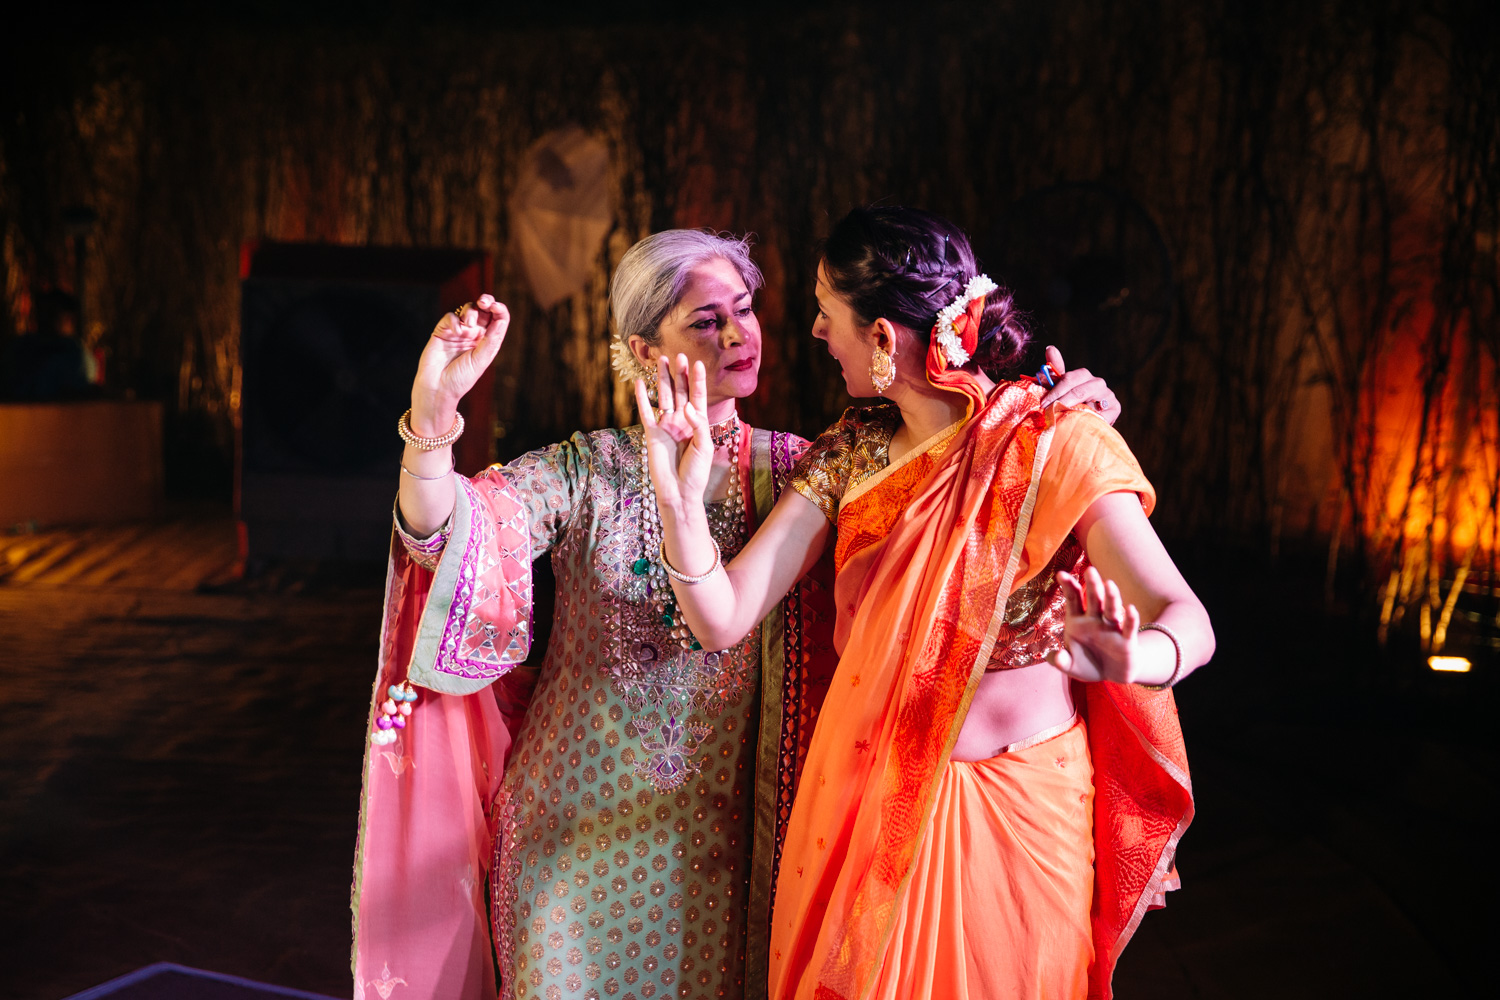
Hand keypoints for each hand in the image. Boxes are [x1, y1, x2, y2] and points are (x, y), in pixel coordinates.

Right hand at [410, 294, 509, 435]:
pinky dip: (454, 320)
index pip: (497, 319)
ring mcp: (458, 332)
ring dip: (471, 312)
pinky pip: (450, 317)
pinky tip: (456, 331)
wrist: (437, 388)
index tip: (496, 306)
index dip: (499, 309)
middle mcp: (474, 334)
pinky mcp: (442, 331)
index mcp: (487, 341)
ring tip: (469, 323)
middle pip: (484, 310)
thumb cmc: (461, 378)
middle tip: (484, 301)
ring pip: (468, 310)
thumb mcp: (481, 359)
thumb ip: (491, 339)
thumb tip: (502, 319)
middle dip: (486, 301)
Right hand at [634, 354, 713, 515]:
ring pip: (664, 397)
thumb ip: (698, 424)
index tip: (699, 363)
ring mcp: (666, 426)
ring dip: (663, 379)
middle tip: (679, 355)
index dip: (698, 381)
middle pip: (680, 392)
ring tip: (662, 360)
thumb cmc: (696, 472)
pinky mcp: (652, 433)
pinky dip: (642, 397)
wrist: (679, 492)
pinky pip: (646, 411)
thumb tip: (686, 405)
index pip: (698, 396)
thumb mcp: (704, 447)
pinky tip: (640, 383)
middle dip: (680, 374)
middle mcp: (681, 421)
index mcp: (697, 423)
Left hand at [1039, 345, 1120, 425]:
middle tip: (1050, 413)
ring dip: (1075, 412)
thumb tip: (1050, 348)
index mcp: (1083, 376)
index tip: (1043, 403)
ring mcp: (1108, 394)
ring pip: (1091, 403)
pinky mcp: (1115, 408)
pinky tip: (1080, 425)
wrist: (1087, 424)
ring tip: (1063, 419)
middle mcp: (1097, 383)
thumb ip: (1053, 374)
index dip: (1055, 391)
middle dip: (1062, 402)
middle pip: (1079, 390)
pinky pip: (1101, 415)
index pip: (1069, 378)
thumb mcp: (1059, 390)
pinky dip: (1090, 420)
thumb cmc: (1070, 405)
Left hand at [1046, 566, 1148, 683]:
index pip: (1073, 599)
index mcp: (1078, 621)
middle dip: (1092, 585)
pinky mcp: (1127, 640)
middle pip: (1094, 599)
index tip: (1060, 574)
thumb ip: (1061, 661)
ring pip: (1111, 609)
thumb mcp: (1070, 666)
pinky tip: (1130, 608)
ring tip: (1109, 584)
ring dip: (1111, 597)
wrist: (1111, 674)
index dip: (1068, 586)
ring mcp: (1111, 628)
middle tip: (1090, 570)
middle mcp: (1095, 620)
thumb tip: (1055, 657)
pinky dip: (1130, 619)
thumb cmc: (1088, 664)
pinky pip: (1128, 627)